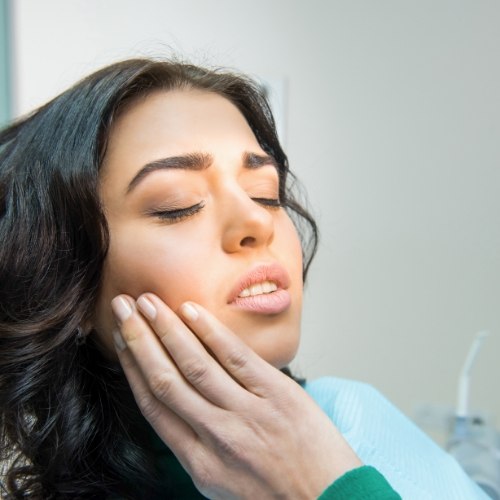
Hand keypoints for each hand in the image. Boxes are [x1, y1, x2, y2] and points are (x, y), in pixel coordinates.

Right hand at [111, 293, 361, 498]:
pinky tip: (191, 310)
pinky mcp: (276, 393)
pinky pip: (236, 357)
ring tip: (148, 302)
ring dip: (167, 329)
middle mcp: (216, 436)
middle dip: (139, 340)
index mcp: (198, 463)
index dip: (132, 369)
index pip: (154, 407)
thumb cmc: (275, 493)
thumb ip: (197, 445)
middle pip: (166, 379)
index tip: (121, 342)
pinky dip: (210, 332)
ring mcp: (246, 413)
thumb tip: (179, 404)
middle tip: (123, 308)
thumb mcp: (223, 483)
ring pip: (195, 364)